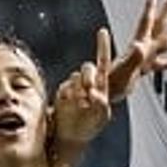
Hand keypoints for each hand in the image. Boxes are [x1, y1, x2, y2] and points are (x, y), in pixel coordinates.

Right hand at [51, 27, 115, 147]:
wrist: (70, 135)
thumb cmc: (90, 125)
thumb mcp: (101, 114)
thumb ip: (100, 103)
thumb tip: (95, 94)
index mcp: (101, 84)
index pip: (103, 61)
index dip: (103, 46)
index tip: (102, 31)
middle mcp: (87, 82)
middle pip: (88, 68)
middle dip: (89, 76)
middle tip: (89, 90)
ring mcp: (74, 86)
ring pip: (76, 77)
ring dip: (80, 89)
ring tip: (82, 105)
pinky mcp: (63, 91)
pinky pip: (66, 88)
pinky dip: (69, 97)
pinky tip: (72, 106)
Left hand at [107, 0, 166, 100]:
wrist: (106, 93)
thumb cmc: (113, 82)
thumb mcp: (124, 69)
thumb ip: (133, 58)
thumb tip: (139, 46)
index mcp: (139, 46)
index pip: (146, 22)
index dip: (150, 7)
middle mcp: (144, 49)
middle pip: (159, 25)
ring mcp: (145, 58)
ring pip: (165, 42)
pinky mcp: (145, 69)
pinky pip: (163, 64)